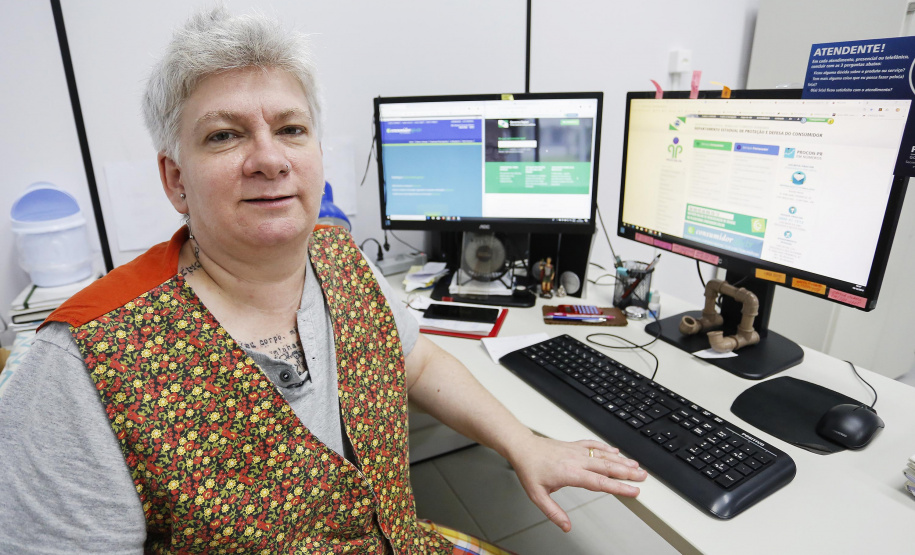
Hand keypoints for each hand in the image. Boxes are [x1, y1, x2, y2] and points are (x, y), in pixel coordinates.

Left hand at [506, 434, 646, 531]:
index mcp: (570, 473)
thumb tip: (566, 526)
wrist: (522, 447)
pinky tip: (616, 451)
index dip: (618, 487)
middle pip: (607, 467)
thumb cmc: (529, 469)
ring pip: (603, 455)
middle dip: (627, 472)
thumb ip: (553, 512)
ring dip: (621, 460)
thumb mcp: (537, 495)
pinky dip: (606, 448)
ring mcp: (576, 451)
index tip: (633, 491)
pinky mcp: (574, 445)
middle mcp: (576, 460)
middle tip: (643, 476)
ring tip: (636, 465)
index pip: (600, 482)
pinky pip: (594, 445)